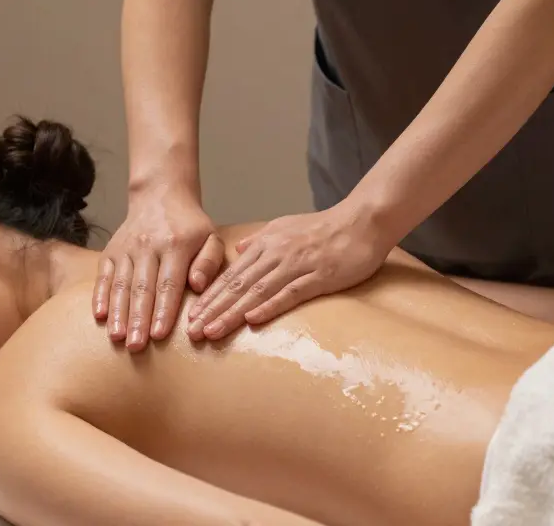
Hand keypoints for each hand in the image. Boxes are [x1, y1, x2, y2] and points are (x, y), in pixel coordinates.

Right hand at [95, 186, 225, 350]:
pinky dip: (100, 296)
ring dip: (118, 313)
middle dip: (138, 319)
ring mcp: (126, 248)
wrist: (160, 196)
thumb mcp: (211, 237)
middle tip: (136, 346)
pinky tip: (99, 316)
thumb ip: (209, 262)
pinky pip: (104, 275)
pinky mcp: (111, 251)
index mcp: (176, 245)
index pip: (169, 283)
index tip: (159, 335)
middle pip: (142, 288)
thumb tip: (198, 285)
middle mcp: (148, 246)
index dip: (163, 310)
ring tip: (117, 337)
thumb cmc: (190, 226)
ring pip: (121, 284)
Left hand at [186, 199, 391, 339]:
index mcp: (266, 244)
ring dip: (232, 313)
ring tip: (212, 331)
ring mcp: (296, 265)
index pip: (231, 275)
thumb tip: (239, 250)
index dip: (210, 296)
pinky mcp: (318, 276)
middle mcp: (276, 254)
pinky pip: (290, 293)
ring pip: (257, 291)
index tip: (191, 315)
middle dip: (212, 309)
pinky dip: (270, 306)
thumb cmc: (325, 227)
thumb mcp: (285, 227)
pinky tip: (252, 319)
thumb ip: (260, 239)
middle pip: (237, 285)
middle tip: (192, 331)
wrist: (362, 221)